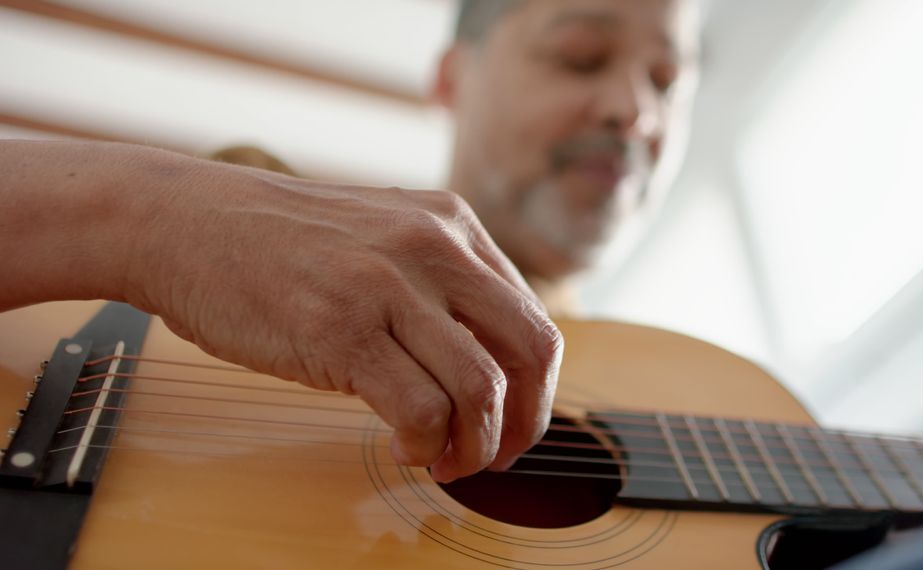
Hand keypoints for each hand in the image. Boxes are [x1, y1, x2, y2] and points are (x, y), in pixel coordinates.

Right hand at [2, 141, 561, 482]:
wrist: (185, 223)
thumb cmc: (279, 243)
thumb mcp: (383, 236)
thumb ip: (440, 283)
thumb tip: (490, 367)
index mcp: (452, 223)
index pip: (533, 317)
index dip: (534, 388)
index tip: (511, 424)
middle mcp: (433, 246)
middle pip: (531, 351)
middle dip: (526, 422)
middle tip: (499, 456)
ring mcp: (387, 285)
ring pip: (482, 388)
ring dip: (476, 446)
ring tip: (446, 462)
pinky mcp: (341, 330)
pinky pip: (421, 409)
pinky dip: (425, 446)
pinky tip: (405, 450)